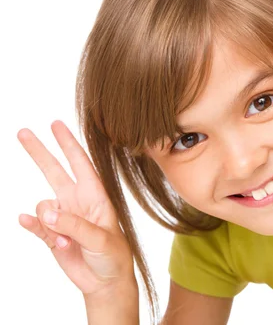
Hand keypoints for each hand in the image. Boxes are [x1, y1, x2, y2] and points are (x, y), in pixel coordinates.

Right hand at [17, 120, 135, 297]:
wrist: (105, 282)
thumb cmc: (114, 256)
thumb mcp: (101, 239)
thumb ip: (75, 225)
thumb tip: (46, 212)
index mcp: (96, 197)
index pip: (80, 164)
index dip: (69, 143)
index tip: (56, 124)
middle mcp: (77, 202)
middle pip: (54, 171)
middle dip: (40, 152)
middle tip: (23, 132)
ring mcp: (62, 218)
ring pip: (42, 205)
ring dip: (49, 222)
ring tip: (68, 242)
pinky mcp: (51, 235)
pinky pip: (34, 224)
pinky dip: (31, 224)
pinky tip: (28, 222)